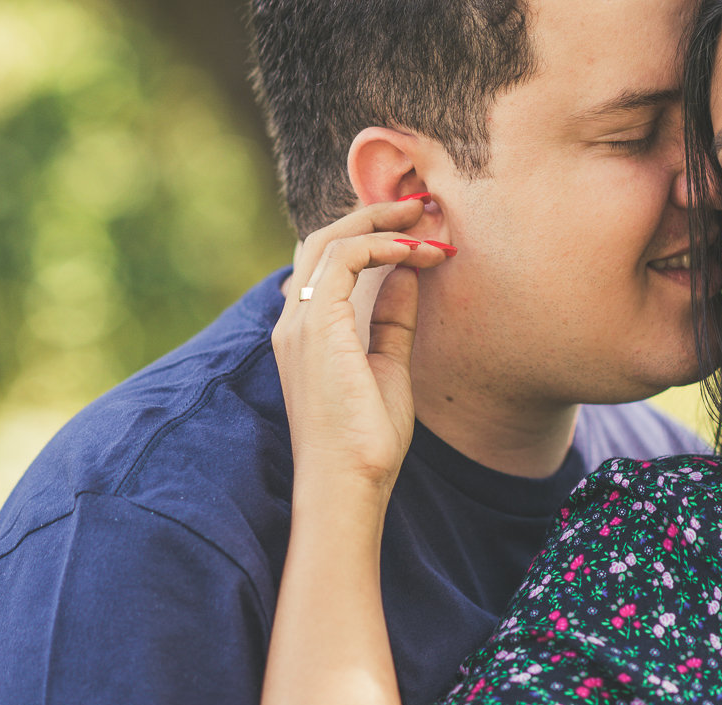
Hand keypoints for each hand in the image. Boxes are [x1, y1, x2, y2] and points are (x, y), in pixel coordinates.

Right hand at [272, 200, 452, 495]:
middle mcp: (295, 320)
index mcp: (308, 332)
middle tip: (422, 205)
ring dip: (382, 224)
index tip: (421, 232)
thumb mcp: (389, 365)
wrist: (350, 481)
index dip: (372, 237)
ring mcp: (300, 321)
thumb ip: (392, 318)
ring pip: (331, 240)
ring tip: (425, 219)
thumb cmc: (368, 438)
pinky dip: (381, 245)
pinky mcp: (315, 325)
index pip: (329, 263)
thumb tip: (408, 272)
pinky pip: (345, 259)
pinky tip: (416, 252)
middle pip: (324, 241)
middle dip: (374, 216)